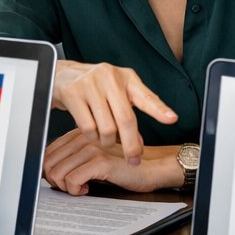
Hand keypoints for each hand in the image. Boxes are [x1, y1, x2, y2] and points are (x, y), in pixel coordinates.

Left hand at [42, 129, 182, 195]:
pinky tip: (87, 190)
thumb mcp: (94, 159)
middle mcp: (83, 137)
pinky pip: (73, 179)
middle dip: (55, 181)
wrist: (152, 167)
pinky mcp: (101, 162)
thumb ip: (74, 159)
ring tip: (80, 189)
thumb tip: (49, 173)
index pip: (47, 152)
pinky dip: (75, 190)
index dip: (49, 171)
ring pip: (58, 172)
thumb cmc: (123, 165)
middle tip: (70, 188)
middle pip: (48, 162)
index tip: (61, 181)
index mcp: (79, 134)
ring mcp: (92, 148)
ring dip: (65, 187)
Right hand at [51, 60, 177, 163]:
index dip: (159, 109)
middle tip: (133, 160)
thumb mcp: (117, 94)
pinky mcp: (73, 93)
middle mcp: (109, 77)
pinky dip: (91, 137)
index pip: (146, 96)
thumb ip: (130, 114)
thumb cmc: (94, 87)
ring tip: (105, 140)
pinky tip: (92, 134)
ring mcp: (90, 84)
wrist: (62, 74)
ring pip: (106, 128)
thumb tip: (139, 144)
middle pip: (126, 120)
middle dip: (131, 145)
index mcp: (126, 78)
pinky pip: (87, 127)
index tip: (172, 119)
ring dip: (107, 142)